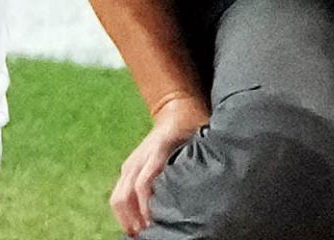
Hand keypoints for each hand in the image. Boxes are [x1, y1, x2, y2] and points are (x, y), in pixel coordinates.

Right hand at [110, 93, 209, 236]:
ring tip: (142, 235)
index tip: (155, 226)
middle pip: (124, 195)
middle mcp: (140, 158)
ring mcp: (132, 162)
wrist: (175, 107)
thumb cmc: (193, 123)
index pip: (144, 184)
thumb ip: (202, 157)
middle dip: (132, 219)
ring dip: (126, 219)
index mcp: (158, 150)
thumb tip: (216, 185)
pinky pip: (119, 194)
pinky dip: (124, 212)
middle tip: (148, 236)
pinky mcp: (129, 167)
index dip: (147, 208)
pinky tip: (138, 225)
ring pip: (118, 197)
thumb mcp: (201, 137)